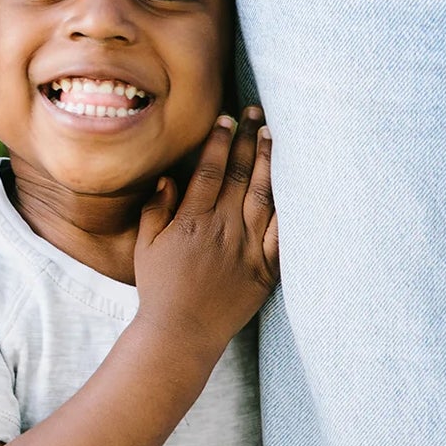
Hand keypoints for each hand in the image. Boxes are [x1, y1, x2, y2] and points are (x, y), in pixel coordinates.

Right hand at [133, 107, 279, 362]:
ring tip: (275, 136)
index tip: (227, 119)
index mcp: (192, 221)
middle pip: (240, 176)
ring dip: (270, 164)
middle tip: (256, 112)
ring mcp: (248, 251)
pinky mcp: (266, 272)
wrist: (182, 332)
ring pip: (265, 198)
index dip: (220, 142)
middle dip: (248, 141)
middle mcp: (223, 231)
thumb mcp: (146, 245)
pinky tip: (299, 189)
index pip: (210, 171)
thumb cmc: (159, 287)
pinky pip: (284, 237)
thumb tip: (167, 177)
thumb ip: (156, 208)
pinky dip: (292, 211)